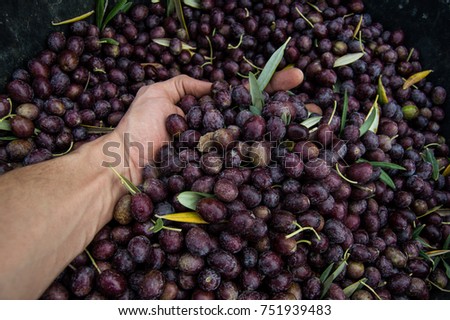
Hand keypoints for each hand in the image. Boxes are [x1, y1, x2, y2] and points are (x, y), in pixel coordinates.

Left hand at [111, 68, 304, 183]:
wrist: (124, 166)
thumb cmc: (138, 128)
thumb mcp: (158, 94)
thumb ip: (185, 85)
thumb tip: (215, 84)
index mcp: (210, 116)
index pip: (245, 98)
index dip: (271, 88)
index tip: (297, 79)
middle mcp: (220, 137)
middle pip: (259, 123)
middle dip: (290, 114)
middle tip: (319, 110)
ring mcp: (221, 159)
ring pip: (259, 147)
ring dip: (289, 140)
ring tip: (318, 130)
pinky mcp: (218, 179)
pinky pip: (247, 171)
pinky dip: (271, 166)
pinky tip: (295, 158)